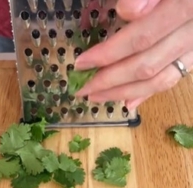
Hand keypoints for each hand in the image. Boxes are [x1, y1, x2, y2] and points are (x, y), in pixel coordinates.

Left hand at [73, 0, 192, 109]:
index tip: (80, 63)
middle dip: (110, 81)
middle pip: (147, 64)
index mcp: (185, 7)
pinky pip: (175, 78)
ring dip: (124, 92)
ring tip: (96, 97)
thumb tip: (129, 12)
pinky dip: (149, 93)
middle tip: (81, 89)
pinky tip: (128, 103)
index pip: (141, 37)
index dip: (108, 54)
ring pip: (160, 79)